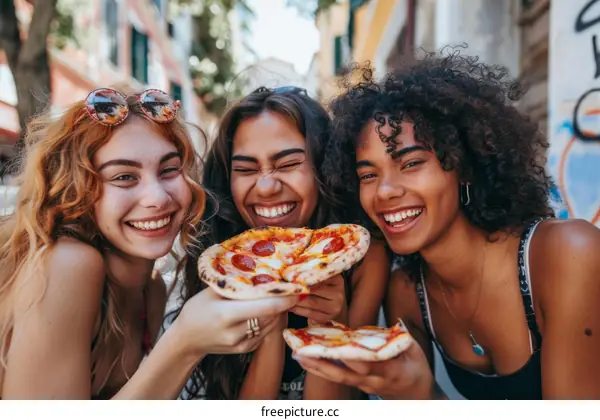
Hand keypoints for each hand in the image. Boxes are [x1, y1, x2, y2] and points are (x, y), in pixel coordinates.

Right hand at [175, 288, 298, 356]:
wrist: (186, 340)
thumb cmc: (196, 310)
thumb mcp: (211, 292)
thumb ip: (234, 283)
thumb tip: (259, 269)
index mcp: (226, 314)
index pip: (265, 307)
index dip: (285, 299)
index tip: (298, 289)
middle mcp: (235, 332)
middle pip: (271, 316)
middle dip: (283, 302)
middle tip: (291, 288)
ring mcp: (240, 344)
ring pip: (270, 324)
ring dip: (276, 311)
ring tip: (276, 297)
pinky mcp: (244, 350)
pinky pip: (264, 333)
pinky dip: (267, 321)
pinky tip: (261, 312)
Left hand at [289, 274, 346, 324]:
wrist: (329, 306)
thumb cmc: (320, 288)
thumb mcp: (320, 278)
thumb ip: (310, 273)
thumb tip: (292, 267)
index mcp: (337, 279)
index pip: (320, 276)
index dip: (305, 276)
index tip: (292, 276)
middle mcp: (339, 293)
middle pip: (315, 290)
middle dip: (298, 288)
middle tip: (285, 286)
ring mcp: (335, 307)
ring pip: (312, 302)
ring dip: (296, 300)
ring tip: (286, 296)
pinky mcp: (328, 318)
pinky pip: (310, 314)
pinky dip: (298, 310)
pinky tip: (290, 307)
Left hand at [294, 340, 437, 398]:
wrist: (417, 397)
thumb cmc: (416, 371)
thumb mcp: (415, 351)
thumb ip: (401, 337)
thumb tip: (394, 322)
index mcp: (389, 370)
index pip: (368, 363)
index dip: (352, 356)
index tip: (337, 346)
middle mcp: (373, 379)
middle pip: (345, 373)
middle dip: (323, 363)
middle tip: (303, 351)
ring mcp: (364, 384)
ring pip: (338, 377)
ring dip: (316, 367)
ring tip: (298, 354)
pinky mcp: (358, 385)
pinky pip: (338, 377)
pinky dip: (322, 369)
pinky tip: (307, 360)